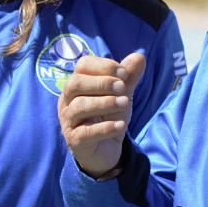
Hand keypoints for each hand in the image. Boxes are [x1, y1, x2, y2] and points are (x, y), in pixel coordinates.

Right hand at [58, 52, 145, 177]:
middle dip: (101, 83)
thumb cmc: (108, 116)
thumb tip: (139, 56)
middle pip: (74, 84)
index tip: (124, 74)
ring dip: (104, 103)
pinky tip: (121, 125)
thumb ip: (128, 77)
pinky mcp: (75, 141)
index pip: (82, 66)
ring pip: (78, 107)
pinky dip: (104, 127)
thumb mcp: (121, 95)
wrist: (106, 150)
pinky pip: (85, 132)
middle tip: (123, 88)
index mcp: (78, 85)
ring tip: (125, 103)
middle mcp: (67, 101)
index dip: (104, 66)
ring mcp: (68, 122)